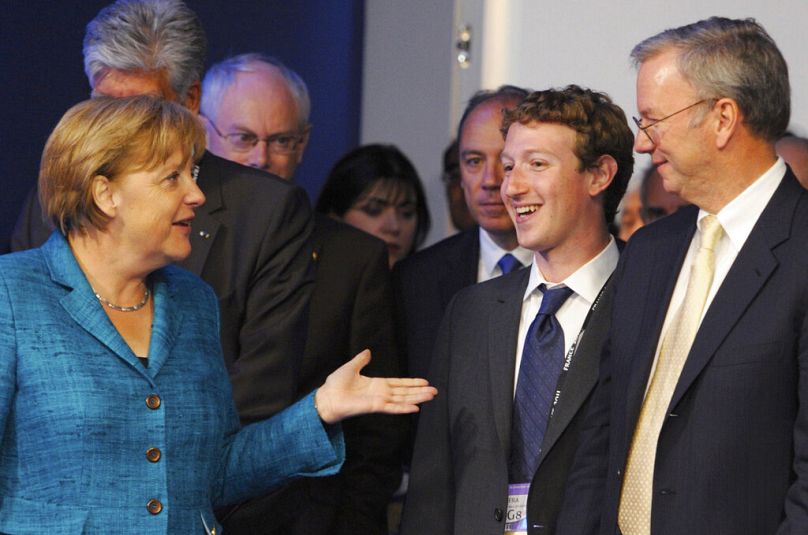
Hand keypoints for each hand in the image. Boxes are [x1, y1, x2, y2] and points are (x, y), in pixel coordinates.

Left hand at [315, 349, 436, 423]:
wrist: (327, 397)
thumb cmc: (335, 384)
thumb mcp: (351, 367)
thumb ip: (361, 360)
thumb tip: (368, 351)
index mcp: (377, 384)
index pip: (399, 383)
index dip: (412, 383)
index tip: (424, 382)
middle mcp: (381, 393)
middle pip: (405, 392)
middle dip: (419, 391)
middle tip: (435, 391)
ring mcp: (379, 401)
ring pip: (402, 399)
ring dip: (417, 398)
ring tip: (431, 396)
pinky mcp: (374, 407)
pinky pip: (392, 407)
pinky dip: (404, 408)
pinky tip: (415, 408)